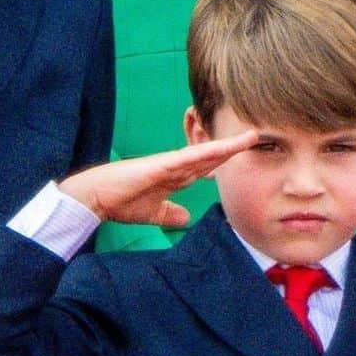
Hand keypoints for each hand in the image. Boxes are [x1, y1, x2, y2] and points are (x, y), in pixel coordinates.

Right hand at [59, 131, 258, 227]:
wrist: (97, 198)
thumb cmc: (121, 202)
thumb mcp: (152, 213)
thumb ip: (169, 213)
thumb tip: (185, 218)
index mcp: (176, 176)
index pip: (208, 167)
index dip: (227, 161)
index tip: (247, 155)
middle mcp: (176, 166)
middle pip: (212, 156)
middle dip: (234, 148)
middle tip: (258, 137)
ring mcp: (170, 163)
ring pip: (205, 153)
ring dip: (227, 146)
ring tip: (250, 137)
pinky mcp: (160, 165)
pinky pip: (188, 158)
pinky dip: (205, 154)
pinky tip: (221, 149)